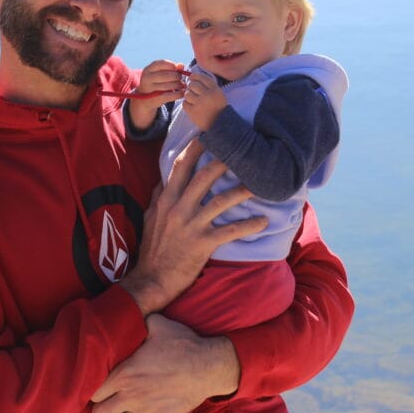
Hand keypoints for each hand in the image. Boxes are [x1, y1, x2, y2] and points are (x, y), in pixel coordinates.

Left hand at [91, 315, 240, 412]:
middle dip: (101, 407)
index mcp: (123, 375)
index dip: (94, 388)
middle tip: (109, 399)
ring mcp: (145, 412)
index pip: (93, 391)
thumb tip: (131, 314)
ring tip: (123, 412)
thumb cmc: (182, 343)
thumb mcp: (157, 324)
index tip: (100, 384)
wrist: (208, 365)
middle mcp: (130, 397)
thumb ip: (139, 322)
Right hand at [119, 139, 264, 315]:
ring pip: (220, 201)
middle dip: (223, 160)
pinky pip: (230, 230)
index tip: (208, 133)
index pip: (180, 166)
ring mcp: (191, 225)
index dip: (195, 148)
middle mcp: (178, 208)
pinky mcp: (203, 243)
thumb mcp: (150, 218)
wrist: (152, 279)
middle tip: (241, 149)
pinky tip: (263, 221)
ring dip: (241, 191)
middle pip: (203, 176)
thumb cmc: (152, 248)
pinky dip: (248, 225)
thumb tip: (163, 180)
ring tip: (258, 185)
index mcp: (165, 199)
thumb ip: (158, 197)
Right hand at [137, 59, 187, 96]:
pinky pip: (169, 96)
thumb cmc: (155, 83)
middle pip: (166, 75)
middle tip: (181, 79)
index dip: (173, 66)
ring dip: (178, 85)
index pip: (162, 63)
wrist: (144, 99)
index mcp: (149, 69)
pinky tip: (181, 93)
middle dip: (177, 77)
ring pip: (168, 86)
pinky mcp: (155, 99)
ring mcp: (149, 89)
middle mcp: (147, 78)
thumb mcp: (160, 73)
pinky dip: (178, 94)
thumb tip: (181, 65)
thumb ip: (171, 68)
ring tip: (182, 85)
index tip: (178, 70)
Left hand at [181, 72, 227, 130]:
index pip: (200, 77)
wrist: (219, 124)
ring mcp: (200, 104)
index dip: (194, 77)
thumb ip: (207, 84)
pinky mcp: (193, 112)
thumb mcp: (218, 93)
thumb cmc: (217, 107)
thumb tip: (191, 75)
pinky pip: (184, 104)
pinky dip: (187, 105)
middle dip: (190, 87)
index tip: (192, 79)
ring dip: (188, 96)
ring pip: (187, 94)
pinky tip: (192, 107)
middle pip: (192, 84)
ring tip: (193, 100)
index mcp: (215, 89)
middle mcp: (207, 95)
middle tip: (193, 92)